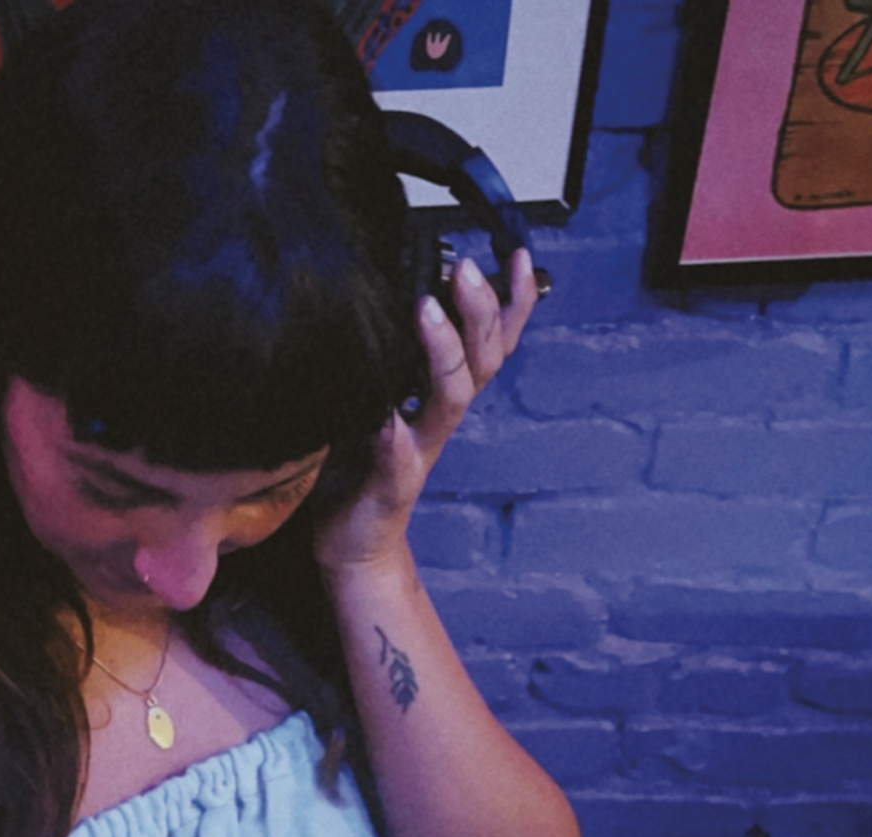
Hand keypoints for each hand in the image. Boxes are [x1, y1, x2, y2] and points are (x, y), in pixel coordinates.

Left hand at [316, 245, 540, 574]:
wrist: (352, 545)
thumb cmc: (361, 467)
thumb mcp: (378, 397)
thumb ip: (391, 359)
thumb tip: (388, 294)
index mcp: (438, 396)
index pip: (489, 341)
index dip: (511, 301)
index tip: (519, 255)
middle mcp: (437, 421)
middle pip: (480, 361)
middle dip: (479, 311)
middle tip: (464, 269)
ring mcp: (417, 453)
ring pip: (450, 401)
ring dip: (444, 354)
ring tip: (427, 312)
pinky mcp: (389, 488)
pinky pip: (399, 464)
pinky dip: (397, 442)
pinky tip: (390, 423)